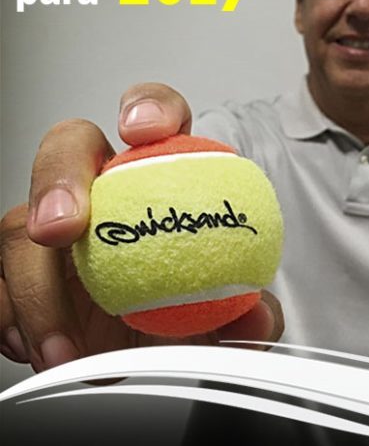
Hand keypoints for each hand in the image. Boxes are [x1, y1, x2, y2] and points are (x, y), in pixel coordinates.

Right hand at [0, 83, 283, 372]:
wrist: (153, 344)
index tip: (145, 130)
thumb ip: (249, 311)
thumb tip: (258, 315)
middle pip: (68, 147)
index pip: (157, 116)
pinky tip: (42, 346)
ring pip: (17, 224)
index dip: (149, 108)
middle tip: (65, 226)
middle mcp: (102, 190)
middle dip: (59, 175)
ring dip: (33, 285)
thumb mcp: (228, 312)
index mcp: (160, 174)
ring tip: (64, 342)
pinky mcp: (22, 270)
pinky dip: (11, 317)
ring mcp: (56, 227)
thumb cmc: (190, 303)